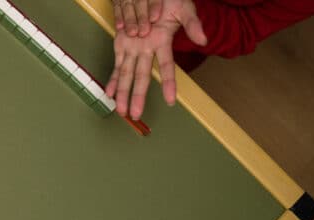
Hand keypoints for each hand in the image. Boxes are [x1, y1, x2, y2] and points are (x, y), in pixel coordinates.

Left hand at [105, 0, 205, 119]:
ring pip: (127, 75)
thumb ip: (193, 24)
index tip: (171, 100)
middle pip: (142, 77)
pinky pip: (117, 65)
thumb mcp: (184, 10)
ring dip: (123, 93)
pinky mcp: (122, 45)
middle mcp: (148, 49)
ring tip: (120, 110)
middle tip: (136, 114)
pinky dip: (113, 79)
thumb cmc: (171, 1)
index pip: (167, 67)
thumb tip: (202, 40)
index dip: (169, 84)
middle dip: (138, 96)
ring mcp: (134, 48)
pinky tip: (110, 93)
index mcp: (163, 41)